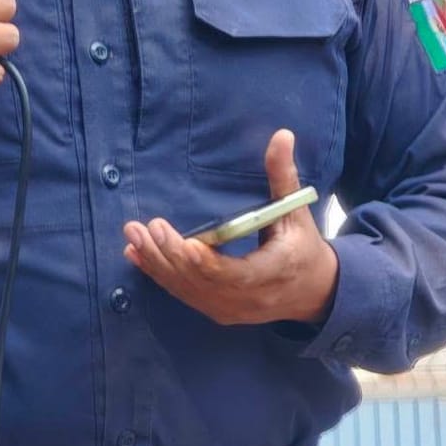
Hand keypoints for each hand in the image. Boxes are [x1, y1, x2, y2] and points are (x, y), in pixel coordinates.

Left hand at [123, 129, 338, 327]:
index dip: (208, 264)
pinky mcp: (216, 310)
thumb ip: (283, 176)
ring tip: (133, 237)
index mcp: (273, 272)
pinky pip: (183, 294)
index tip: (186, 244)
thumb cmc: (302, 245)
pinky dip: (159, 274)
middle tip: (146, 229)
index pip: (236, 274)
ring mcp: (230, 309)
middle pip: (202, 283)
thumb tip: (282, 134)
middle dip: (171, 256)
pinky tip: (135, 256)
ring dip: (157, 264)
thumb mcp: (296, 212)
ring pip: (187, 289)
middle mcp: (248, 299)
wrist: (312, 293)